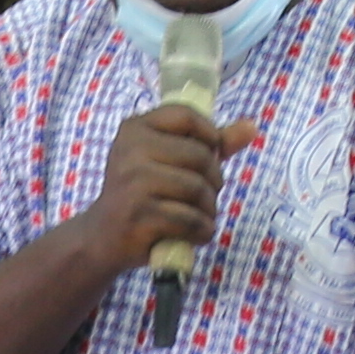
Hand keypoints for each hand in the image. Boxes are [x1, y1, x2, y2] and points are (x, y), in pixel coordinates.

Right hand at [91, 101, 224, 279]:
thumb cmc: (141, 193)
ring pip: (199, 190)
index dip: (210, 136)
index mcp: (135, 129)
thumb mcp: (168, 159)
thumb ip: (208, 143)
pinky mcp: (140, 216)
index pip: (188, 116)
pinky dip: (202, 231)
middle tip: (204, 197)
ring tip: (199, 217)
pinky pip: (192, 220)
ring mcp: (133, 184)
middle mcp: (130, 151)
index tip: (209, 155)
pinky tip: (193, 234)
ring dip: (209, 210)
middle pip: (200, 156)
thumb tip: (251, 127)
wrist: (103, 236)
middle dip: (213, 182)